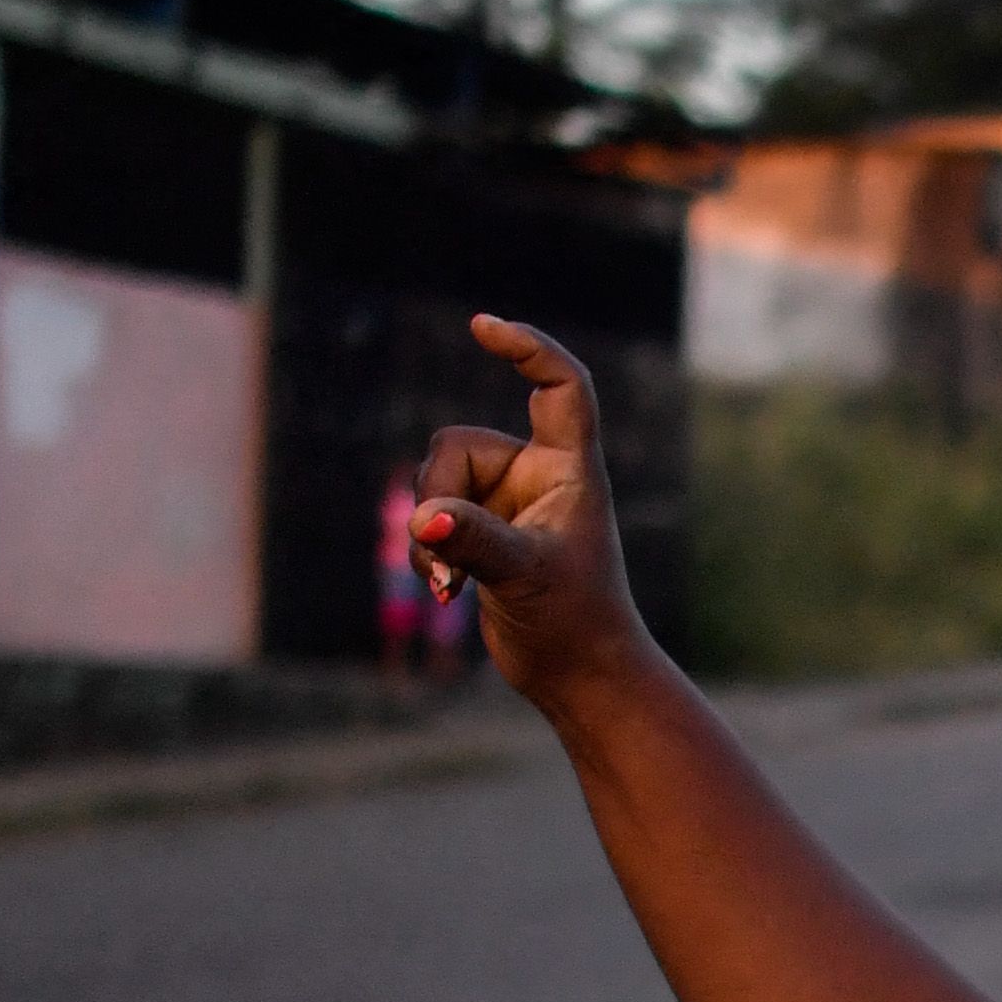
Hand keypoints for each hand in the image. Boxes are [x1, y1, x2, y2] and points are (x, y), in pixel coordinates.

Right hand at [409, 313, 654, 699]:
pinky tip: (443, 592)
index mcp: (570, 470)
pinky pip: (432, 516)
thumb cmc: (574, 623)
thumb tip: (422, 517)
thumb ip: (473, 540)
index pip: (558, 387)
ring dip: (428, 529)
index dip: (527, 348)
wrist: (579, 675)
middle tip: (443, 553)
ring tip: (447, 583)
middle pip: (460, 447)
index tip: (483, 327)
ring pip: (437, 482)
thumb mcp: (522, 576)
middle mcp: (539, 477)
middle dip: (438, 496)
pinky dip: (428, 549)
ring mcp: (508, 503)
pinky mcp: (484, 532)